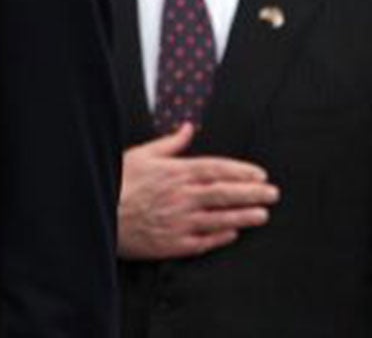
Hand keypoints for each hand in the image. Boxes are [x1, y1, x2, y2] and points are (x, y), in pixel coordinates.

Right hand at [117, 122, 277, 259]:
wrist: (98, 215)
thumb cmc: (118, 182)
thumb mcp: (142, 154)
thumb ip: (170, 143)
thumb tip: (188, 127)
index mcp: (176, 172)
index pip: (217, 170)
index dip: (241, 172)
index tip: (260, 174)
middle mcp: (181, 196)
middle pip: (224, 193)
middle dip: (252, 193)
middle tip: (273, 194)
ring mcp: (178, 222)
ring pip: (218, 218)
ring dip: (243, 216)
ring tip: (263, 215)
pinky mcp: (171, 244)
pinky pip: (202, 241)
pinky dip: (220, 237)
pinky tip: (234, 234)